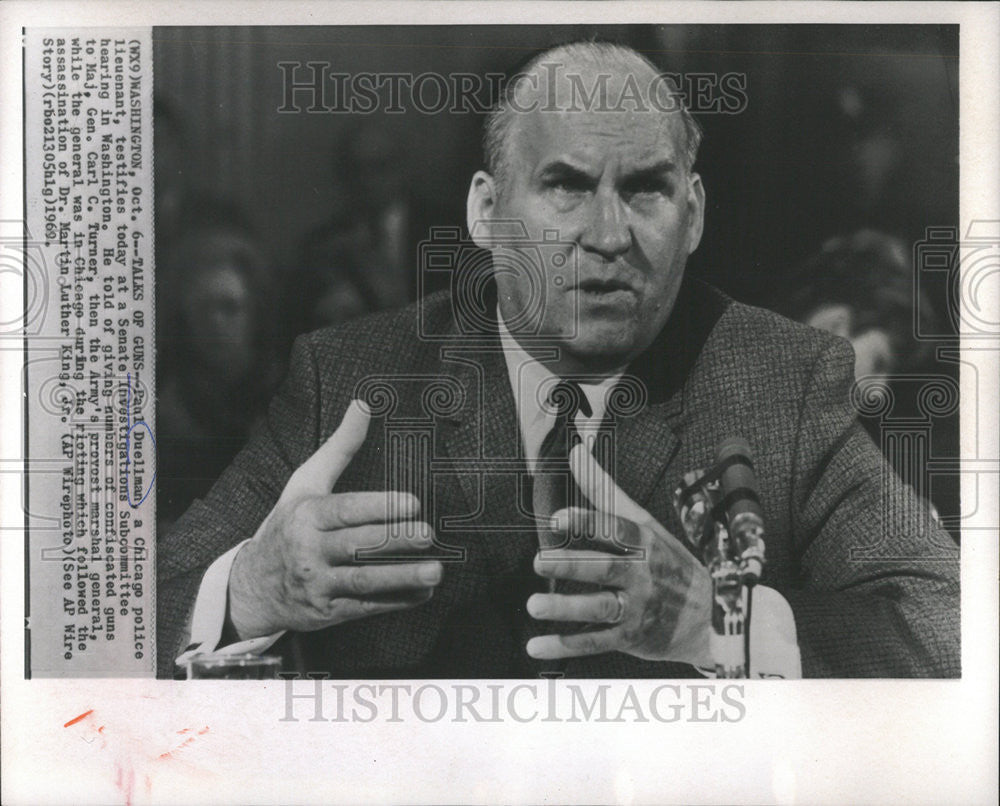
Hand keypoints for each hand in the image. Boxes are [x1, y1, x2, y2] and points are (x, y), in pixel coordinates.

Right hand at [228, 400, 441, 638]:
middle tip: (429, 534)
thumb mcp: (305, 482)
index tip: (412, 503)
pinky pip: (366, 607)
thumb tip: (363, 404)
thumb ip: (340, 447)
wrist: (250, 586)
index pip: (346, 510)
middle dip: (395, 540)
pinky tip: (424, 592)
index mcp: (307, 515)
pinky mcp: (327, 612)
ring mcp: (317, 584)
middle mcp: (309, 550)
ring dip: (402, 576)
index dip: (379, 507)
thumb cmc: (286, 526)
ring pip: (363, 580)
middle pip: (358, 545)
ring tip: (435, 569)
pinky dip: (397, 601)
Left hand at [526, 443, 712, 666]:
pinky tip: (536, 645)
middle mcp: (642, 575)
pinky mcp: (630, 638)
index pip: (615, 529)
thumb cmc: (670, 564)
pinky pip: (594, 643)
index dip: (586, 523)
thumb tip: (577, 453)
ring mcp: (637, 609)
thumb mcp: (645, 524)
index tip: (558, 519)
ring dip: (565, 608)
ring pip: (599, 608)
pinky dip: (564, 646)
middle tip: (539, 561)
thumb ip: (606, 492)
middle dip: (572, 565)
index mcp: (645, 543)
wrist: (712, 617)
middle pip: (606, 568)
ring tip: (534, 604)